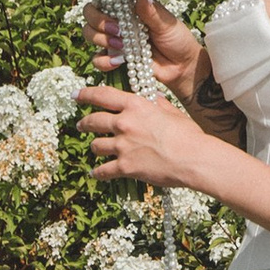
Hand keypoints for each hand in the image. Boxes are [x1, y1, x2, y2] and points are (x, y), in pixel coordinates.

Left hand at [77, 78, 209, 191]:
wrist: (193, 158)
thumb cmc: (187, 134)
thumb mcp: (172, 111)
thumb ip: (157, 103)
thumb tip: (153, 98)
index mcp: (135, 106)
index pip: (102, 95)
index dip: (85, 94)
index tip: (76, 95)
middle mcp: (124, 123)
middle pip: (93, 121)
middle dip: (84, 123)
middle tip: (81, 125)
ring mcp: (122, 146)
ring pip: (96, 145)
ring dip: (95, 147)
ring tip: (96, 148)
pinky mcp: (124, 166)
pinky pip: (103, 171)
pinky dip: (98, 173)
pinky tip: (95, 174)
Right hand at [78, 0, 207, 98]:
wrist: (182, 68)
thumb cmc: (178, 40)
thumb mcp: (168, 24)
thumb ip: (151, 11)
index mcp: (130, 5)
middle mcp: (118, 19)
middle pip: (90, 12)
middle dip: (97, 20)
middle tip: (117, 29)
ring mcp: (114, 38)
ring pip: (89, 33)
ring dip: (100, 39)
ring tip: (121, 45)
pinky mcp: (115, 57)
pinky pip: (97, 59)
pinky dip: (104, 60)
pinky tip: (120, 61)